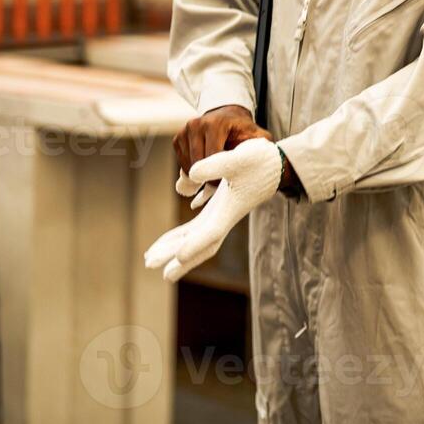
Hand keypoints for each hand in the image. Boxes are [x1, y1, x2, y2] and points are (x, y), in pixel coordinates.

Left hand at [144, 138, 282, 281]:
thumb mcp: (239, 158)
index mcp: (231, 209)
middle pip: (199, 244)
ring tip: (149, 260)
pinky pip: (195, 229)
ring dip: (173, 250)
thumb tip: (190, 173)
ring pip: (194, 239)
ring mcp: (220, 216)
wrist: (274, 165)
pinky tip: (166, 243)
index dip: (196, 244)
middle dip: (176, 257)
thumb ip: (216, 165)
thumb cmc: (259, 161)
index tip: (178, 256)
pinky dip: (180, 237)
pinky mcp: (217, 211)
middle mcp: (225, 218)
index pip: (212, 232)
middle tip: (152, 266)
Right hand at [173, 105, 270, 204]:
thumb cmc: (243, 130)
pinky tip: (206, 169)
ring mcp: (184, 131)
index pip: (211, 158)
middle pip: (198, 164)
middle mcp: (196, 124)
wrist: (228, 117)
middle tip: (220, 184)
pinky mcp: (177, 139)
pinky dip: (193, 171)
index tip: (226, 184)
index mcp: (215, 124)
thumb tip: (266, 154)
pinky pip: (182, 164)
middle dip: (208, 177)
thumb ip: (262, 144)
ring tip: (215, 175)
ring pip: (188, 167)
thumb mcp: (256, 135)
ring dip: (201, 176)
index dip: (218, 175)